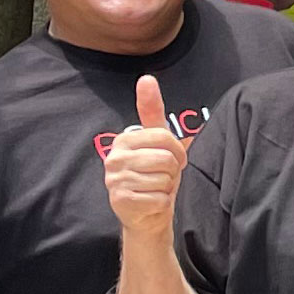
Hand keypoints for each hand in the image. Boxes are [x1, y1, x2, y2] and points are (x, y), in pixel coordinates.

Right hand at [101, 75, 189, 237]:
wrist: (147, 216)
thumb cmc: (155, 176)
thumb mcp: (157, 143)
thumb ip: (152, 111)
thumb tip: (146, 78)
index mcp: (124, 140)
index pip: (165, 137)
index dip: (178, 152)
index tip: (174, 160)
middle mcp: (114, 158)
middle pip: (165, 159)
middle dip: (172, 172)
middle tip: (163, 178)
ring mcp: (115, 180)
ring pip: (163, 180)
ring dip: (166, 188)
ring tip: (156, 189)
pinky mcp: (120, 201)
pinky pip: (158, 199)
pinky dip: (161, 203)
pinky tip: (151, 203)